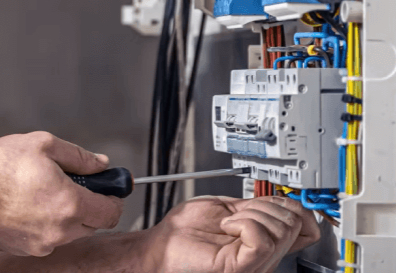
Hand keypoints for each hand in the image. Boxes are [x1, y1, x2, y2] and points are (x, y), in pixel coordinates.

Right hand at [0, 131, 122, 256]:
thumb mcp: (41, 144)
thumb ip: (78, 155)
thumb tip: (100, 163)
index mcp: (69, 204)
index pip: (111, 211)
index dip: (113, 196)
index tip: (107, 186)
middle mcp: (60, 230)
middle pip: (93, 223)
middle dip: (89, 204)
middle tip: (71, 183)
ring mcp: (42, 243)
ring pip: (71, 232)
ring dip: (67, 214)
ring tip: (42, 190)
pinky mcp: (26, 248)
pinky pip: (48, 237)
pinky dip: (46, 222)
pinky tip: (26, 203)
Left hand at [144, 195, 319, 272]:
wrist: (161, 247)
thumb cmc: (184, 233)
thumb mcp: (227, 210)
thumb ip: (255, 207)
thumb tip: (280, 200)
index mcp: (263, 240)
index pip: (304, 224)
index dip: (295, 206)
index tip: (274, 202)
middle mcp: (265, 254)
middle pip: (293, 221)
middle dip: (264, 205)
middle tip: (236, 214)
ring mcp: (257, 263)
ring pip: (281, 228)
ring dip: (249, 214)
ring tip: (228, 224)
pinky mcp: (244, 267)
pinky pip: (262, 239)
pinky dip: (243, 223)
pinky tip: (227, 228)